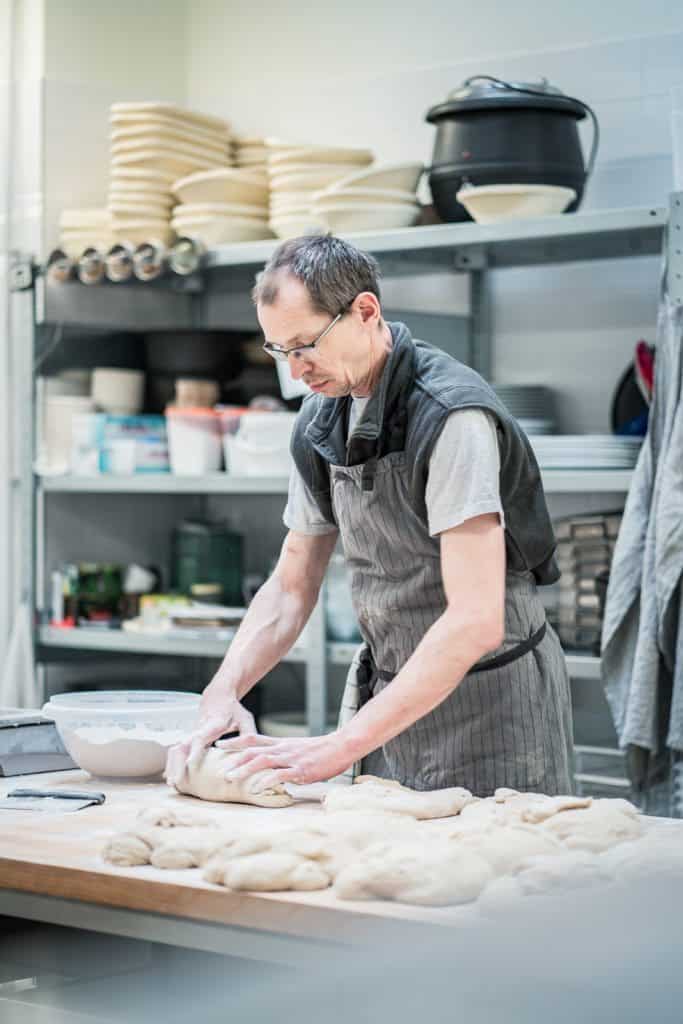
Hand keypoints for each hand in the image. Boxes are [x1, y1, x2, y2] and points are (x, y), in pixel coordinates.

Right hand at [164, 692, 255, 787]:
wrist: (219, 695)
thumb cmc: (234, 709)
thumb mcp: (245, 719)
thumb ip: (249, 736)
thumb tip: (253, 755)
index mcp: (214, 723)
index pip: (201, 737)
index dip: (195, 751)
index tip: (190, 764)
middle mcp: (199, 728)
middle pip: (183, 745)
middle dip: (177, 763)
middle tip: (177, 782)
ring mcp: (192, 732)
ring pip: (177, 748)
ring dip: (172, 765)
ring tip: (172, 784)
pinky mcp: (189, 736)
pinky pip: (177, 750)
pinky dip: (172, 763)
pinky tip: (172, 777)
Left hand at [215, 730, 356, 785]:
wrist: (342, 746)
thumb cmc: (322, 750)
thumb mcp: (298, 750)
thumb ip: (283, 756)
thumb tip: (271, 767)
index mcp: (280, 743)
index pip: (252, 739)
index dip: (234, 741)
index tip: (219, 746)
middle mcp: (282, 749)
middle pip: (252, 750)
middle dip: (233, 760)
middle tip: (218, 770)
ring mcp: (290, 759)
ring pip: (261, 760)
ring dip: (243, 770)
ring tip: (229, 778)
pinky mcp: (301, 770)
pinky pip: (280, 775)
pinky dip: (266, 781)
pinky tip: (257, 789)